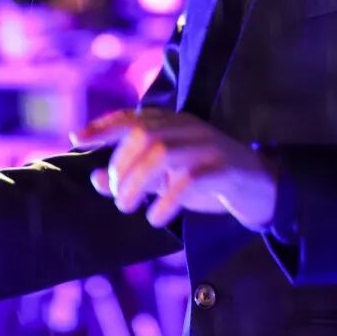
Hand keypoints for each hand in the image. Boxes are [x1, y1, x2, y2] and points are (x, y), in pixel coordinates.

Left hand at [71, 108, 278, 232]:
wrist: (260, 186)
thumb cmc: (207, 179)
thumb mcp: (166, 177)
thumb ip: (132, 175)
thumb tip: (94, 179)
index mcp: (174, 123)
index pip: (132, 117)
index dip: (103, 126)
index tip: (76, 138)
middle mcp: (189, 127)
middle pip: (143, 135)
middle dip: (120, 166)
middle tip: (116, 194)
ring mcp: (208, 144)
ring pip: (162, 152)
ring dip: (136, 183)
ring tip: (128, 207)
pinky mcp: (224, 167)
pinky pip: (188, 178)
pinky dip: (165, 201)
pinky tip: (156, 218)